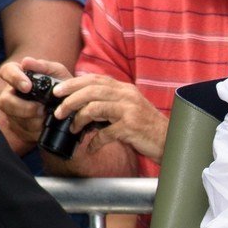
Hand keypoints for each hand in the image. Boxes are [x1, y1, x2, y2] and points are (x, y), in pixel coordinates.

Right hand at [0, 55, 74, 148]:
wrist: (71, 108)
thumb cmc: (62, 86)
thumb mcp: (58, 73)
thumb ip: (44, 66)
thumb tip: (26, 62)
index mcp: (18, 76)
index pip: (6, 71)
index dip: (14, 79)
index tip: (28, 87)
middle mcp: (11, 93)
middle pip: (4, 101)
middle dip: (23, 108)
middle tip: (41, 109)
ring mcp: (12, 111)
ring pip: (14, 119)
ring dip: (34, 121)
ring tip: (48, 118)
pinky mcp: (17, 127)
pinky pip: (22, 132)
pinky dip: (36, 131)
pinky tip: (45, 127)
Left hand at [49, 75, 166, 161]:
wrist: (169, 141)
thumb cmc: (147, 127)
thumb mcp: (130, 108)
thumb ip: (110, 102)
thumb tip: (85, 103)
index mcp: (125, 89)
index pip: (95, 79)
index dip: (74, 83)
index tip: (59, 90)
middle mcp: (127, 96)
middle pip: (91, 90)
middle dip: (70, 100)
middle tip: (58, 111)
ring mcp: (129, 110)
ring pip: (95, 108)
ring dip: (79, 119)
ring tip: (73, 128)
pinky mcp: (131, 127)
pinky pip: (105, 133)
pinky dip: (95, 142)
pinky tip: (91, 147)